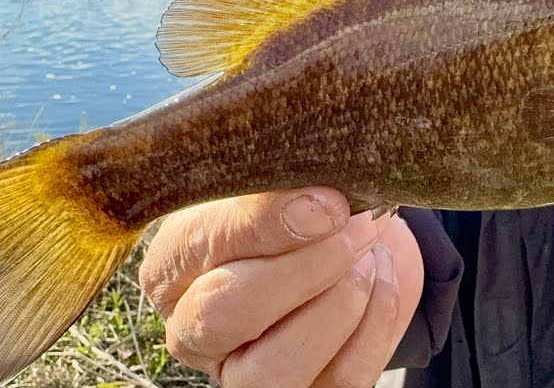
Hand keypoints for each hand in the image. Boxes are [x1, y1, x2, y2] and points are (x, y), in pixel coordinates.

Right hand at [139, 189, 423, 386]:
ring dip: (340, 302)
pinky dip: (375, 322)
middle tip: (358, 224)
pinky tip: (381, 276)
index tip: (329, 201)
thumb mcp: (270, 184)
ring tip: (370, 251)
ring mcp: (245, 374)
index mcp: (172, 268)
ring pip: (276, 369)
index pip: (202, 245)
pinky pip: (341, 380)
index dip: (267, 223)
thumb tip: (323, 203)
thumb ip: (275, 190)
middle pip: (223, 315)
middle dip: (304, 268)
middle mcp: (193, 332)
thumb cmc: (288, 206)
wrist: (334, 239)